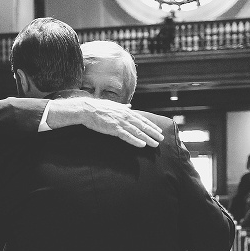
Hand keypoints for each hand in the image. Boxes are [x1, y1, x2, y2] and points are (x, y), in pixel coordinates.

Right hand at [49, 97, 163, 148]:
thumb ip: (123, 107)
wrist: (87, 109)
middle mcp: (125, 116)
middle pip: (143, 125)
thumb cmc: (98, 107)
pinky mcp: (114, 129)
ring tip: (155, 144)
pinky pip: (127, 136)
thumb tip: (130, 106)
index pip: (142, 119)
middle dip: (153, 132)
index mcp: (126, 111)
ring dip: (148, 138)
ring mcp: (120, 122)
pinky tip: (143, 145)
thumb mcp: (113, 105)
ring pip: (137, 131)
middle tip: (162, 138)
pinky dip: (136, 140)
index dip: (151, 125)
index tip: (158, 130)